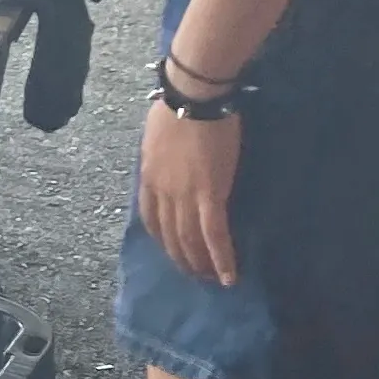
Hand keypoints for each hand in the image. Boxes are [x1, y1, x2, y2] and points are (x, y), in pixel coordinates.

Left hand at [138, 91, 243, 286]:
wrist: (193, 96)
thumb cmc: (179, 106)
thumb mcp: (158, 136)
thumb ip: (162, 156)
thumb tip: (169, 163)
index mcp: (148, 178)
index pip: (150, 219)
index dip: (162, 239)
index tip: (171, 251)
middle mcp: (162, 192)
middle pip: (170, 235)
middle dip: (182, 258)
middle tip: (196, 275)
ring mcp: (184, 196)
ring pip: (190, 240)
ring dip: (202, 264)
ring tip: (213, 281)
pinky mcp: (210, 194)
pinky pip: (214, 233)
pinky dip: (221, 257)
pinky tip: (230, 274)